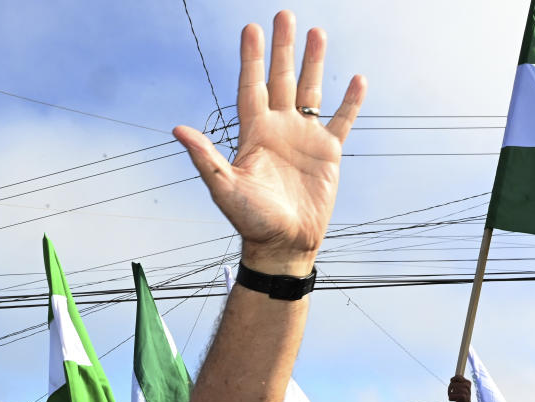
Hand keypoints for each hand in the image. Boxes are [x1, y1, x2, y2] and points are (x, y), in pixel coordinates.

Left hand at [173, 10, 365, 275]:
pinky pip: (341, 121)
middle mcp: (278, 131)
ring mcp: (304, 140)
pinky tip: (356, 78)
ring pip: (309, 92)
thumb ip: (205, 157)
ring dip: (313, 63)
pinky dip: (350, 102)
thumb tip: (178, 129)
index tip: (250, 28)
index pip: (251, 87)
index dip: (250, 58)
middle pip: (280, 79)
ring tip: (318, 32)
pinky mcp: (328, 154)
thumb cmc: (252, 222)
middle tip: (284, 14)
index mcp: (253, 135)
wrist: (283, 246)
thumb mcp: (225, 188)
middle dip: (282, 48)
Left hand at [448, 375, 474, 401]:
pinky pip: (453, 395)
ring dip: (450, 394)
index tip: (453, 386)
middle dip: (449, 389)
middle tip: (451, 393)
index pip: (457, 377)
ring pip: (452, 389)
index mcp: (468, 382)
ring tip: (453, 397)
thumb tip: (451, 379)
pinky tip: (454, 400)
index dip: (452, 380)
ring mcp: (466, 391)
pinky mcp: (464, 397)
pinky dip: (451, 398)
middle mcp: (468, 386)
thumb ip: (456, 382)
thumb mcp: (459, 388)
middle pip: (452, 384)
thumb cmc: (462, 397)